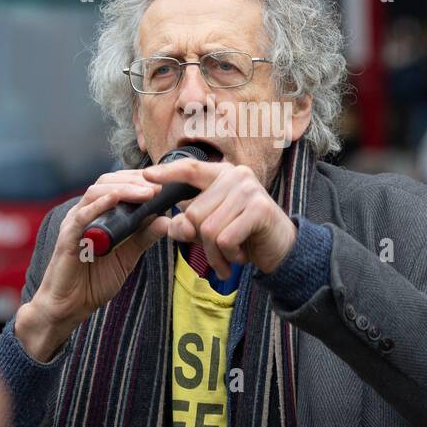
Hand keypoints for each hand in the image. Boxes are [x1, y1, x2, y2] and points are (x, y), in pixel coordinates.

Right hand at [18, 169, 169, 360]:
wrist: (69, 307)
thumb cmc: (94, 281)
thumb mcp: (127, 256)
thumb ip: (144, 237)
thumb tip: (166, 219)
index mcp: (98, 215)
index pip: (117, 185)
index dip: (139, 180)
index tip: (163, 183)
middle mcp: (85, 213)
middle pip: (106, 182)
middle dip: (134, 180)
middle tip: (158, 186)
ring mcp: (75, 224)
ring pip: (95, 193)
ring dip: (123, 189)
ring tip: (146, 193)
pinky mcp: (67, 238)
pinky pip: (82, 216)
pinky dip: (99, 205)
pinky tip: (115, 199)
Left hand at [141, 159, 296, 277]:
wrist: (280, 249)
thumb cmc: (242, 235)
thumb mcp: (209, 230)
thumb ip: (188, 225)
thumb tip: (177, 226)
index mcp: (221, 174)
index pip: (190, 169)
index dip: (167, 172)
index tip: (146, 176)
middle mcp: (236, 175)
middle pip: (195, 213)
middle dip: (201, 242)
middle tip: (218, 255)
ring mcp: (249, 190)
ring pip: (209, 229)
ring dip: (215, 254)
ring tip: (229, 257)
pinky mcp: (259, 208)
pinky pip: (225, 239)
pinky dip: (229, 256)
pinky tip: (241, 255)